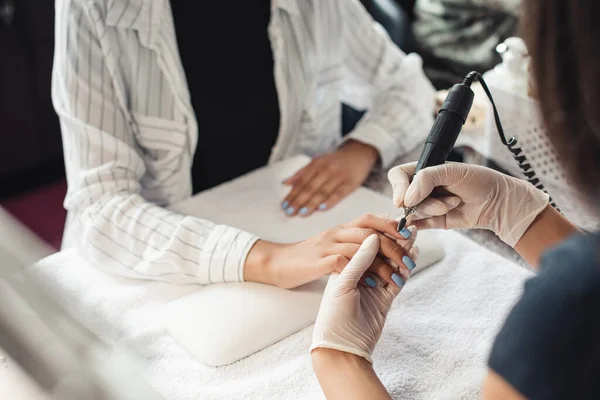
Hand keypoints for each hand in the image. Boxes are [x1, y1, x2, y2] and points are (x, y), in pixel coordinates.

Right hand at [244, 214, 417, 288]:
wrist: (277, 264)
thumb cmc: (307, 259)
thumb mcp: (332, 246)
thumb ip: (352, 244)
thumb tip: (379, 246)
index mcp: (340, 229)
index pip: (370, 219)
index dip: (391, 225)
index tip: (410, 237)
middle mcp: (335, 233)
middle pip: (370, 233)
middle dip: (393, 246)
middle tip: (408, 262)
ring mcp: (327, 246)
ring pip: (362, 248)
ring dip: (383, 264)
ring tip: (397, 277)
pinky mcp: (319, 262)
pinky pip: (346, 264)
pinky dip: (363, 273)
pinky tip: (374, 285)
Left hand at [281, 140, 378, 216]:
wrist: (360, 152)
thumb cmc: (336, 160)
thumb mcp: (318, 161)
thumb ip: (302, 172)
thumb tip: (286, 183)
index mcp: (316, 164)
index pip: (302, 181)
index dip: (292, 194)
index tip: (284, 205)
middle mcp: (326, 169)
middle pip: (310, 187)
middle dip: (298, 201)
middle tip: (289, 212)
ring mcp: (338, 176)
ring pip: (322, 191)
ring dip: (311, 203)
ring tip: (302, 213)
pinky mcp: (350, 183)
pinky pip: (339, 194)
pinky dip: (330, 201)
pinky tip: (322, 208)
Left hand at [310, 235, 403, 362]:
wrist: (341, 347)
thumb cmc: (334, 315)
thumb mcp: (343, 284)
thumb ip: (359, 260)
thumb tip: (374, 237)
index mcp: (346, 267)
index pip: (365, 245)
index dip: (379, 233)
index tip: (392, 223)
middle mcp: (360, 274)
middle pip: (380, 253)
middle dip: (394, 241)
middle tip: (409, 229)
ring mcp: (373, 286)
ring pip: (391, 265)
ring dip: (402, 253)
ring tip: (413, 240)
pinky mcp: (384, 299)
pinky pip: (398, 280)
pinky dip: (405, 270)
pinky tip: (413, 259)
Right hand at [387, 162, 548, 245]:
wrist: (499, 202)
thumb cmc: (480, 181)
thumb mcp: (452, 171)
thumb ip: (425, 179)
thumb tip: (405, 200)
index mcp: (424, 170)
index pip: (398, 176)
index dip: (397, 187)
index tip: (403, 201)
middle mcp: (422, 187)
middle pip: (404, 197)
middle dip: (422, 201)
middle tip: (443, 201)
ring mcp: (427, 204)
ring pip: (413, 212)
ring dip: (433, 210)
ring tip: (453, 204)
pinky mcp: (433, 221)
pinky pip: (418, 225)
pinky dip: (421, 225)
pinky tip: (437, 218)